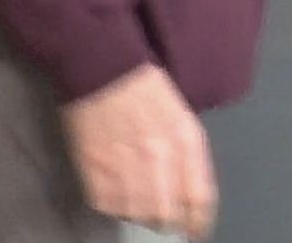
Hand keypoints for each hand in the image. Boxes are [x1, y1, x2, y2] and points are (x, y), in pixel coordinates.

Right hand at [61, 64, 216, 240]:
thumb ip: (188, 156)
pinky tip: (111, 193)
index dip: (197, 223)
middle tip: (158, 220)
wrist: (100, 65)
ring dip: (136, 214)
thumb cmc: (142, 87)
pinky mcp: (93, 165)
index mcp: (185, 143)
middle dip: (165, 222)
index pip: (198, 199)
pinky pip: (106, 203)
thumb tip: (188, 196)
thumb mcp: (180, 117)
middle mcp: (159, 157)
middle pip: (167, 213)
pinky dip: (110, 204)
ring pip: (136, 213)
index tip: (192, 233)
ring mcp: (124, 162)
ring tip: (132, 203)